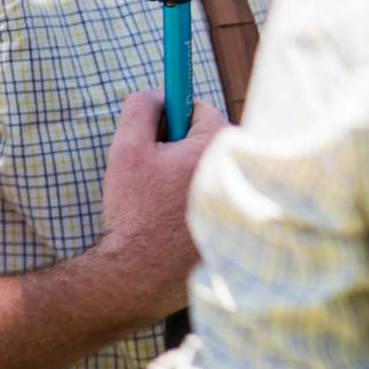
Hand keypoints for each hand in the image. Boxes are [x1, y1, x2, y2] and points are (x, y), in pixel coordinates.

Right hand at [89, 92, 222, 326]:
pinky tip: (174, 222)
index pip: (200, 111)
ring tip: (161, 203)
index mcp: (220, 145)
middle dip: (179, 151)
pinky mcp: (237, 223)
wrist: (141, 275)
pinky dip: (195, 202)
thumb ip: (140, 111)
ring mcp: (242, 197)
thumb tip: (155, 93)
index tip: (156, 134)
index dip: (170, 120)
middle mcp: (241, 168)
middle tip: (154, 175)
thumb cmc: (136, 212)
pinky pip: (214, 197)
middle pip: (207, 141)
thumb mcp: (127, 152)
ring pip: (208, 170)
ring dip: (185, 177)